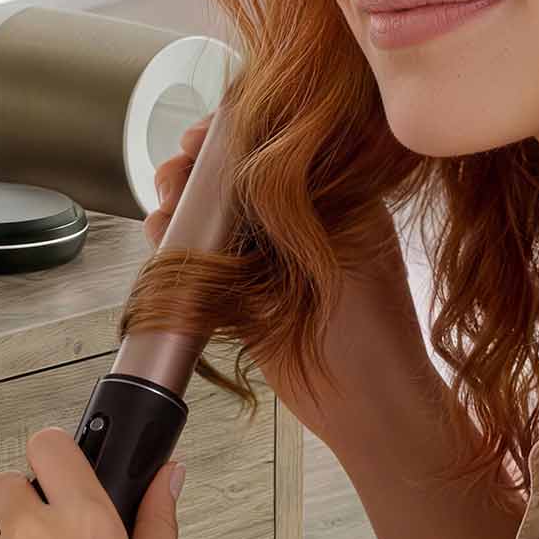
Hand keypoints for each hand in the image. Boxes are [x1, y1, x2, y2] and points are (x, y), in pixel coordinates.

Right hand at [140, 114, 430, 458]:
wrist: (366, 405)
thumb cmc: (376, 328)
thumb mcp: (343, 243)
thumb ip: (296, 200)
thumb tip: (249, 155)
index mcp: (337, 200)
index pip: (278, 149)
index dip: (236, 135)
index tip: (206, 133)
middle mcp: (299, 226)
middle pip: (235, 180)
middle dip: (198, 170)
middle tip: (179, 169)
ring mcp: (268, 263)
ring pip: (212, 220)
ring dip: (181, 206)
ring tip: (166, 203)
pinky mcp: (240, 298)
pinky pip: (199, 263)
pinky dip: (175, 246)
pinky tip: (162, 236)